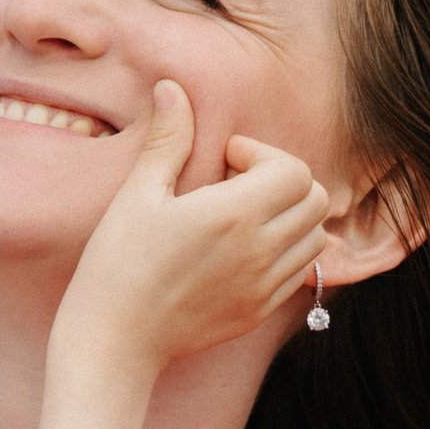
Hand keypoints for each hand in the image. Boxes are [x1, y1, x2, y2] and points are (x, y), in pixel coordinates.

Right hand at [57, 79, 328, 373]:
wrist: (114, 341)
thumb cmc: (116, 264)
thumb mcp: (137, 195)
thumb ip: (167, 140)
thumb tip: (173, 87)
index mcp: (233, 215)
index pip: (294, 169)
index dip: (262, 155)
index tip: (223, 162)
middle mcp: (260, 251)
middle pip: (315, 199)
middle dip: (283, 182)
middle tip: (237, 186)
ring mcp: (264, 286)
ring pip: (316, 236)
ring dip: (289, 217)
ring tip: (243, 218)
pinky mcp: (259, 311)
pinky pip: (300, 272)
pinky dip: (284, 253)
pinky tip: (241, 251)